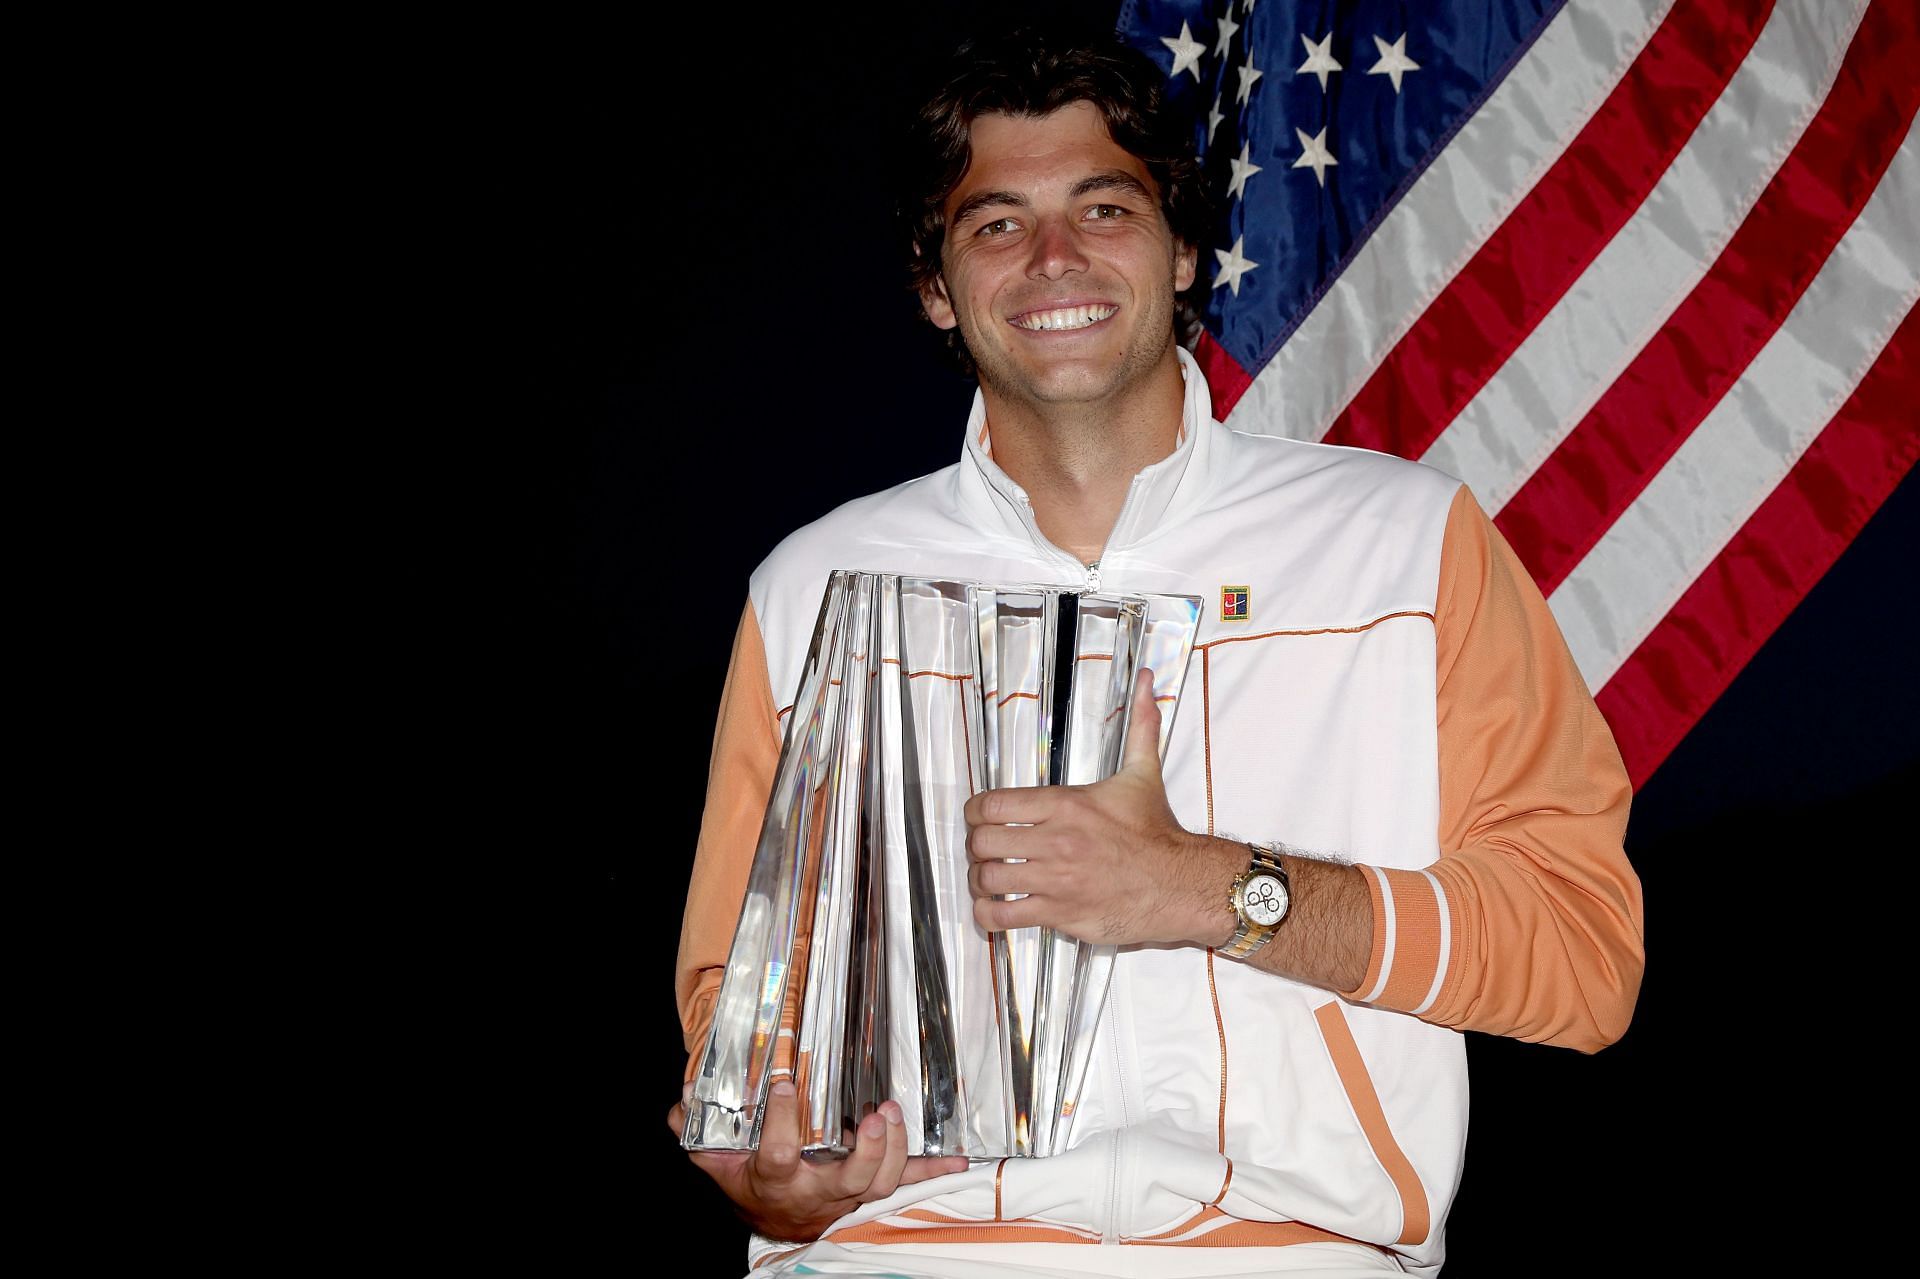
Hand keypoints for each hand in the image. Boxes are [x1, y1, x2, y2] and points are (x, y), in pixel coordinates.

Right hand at [667, 1080, 969, 1242]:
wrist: (773, 1219)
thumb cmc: (747, 1179)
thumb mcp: (714, 1155)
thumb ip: (696, 1127)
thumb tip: (683, 1098)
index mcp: (776, 1178)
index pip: (780, 1154)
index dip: (783, 1121)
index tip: (783, 1083)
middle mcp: (817, 1192)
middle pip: (848, 1180)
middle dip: (867, 1151)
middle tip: (874, 1114)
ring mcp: (847, 1195)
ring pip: (878, 1184)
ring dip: (895, 1152)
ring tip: (893, 1114)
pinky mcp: (869, 1190)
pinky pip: (905, 1183)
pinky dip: (932, 1171)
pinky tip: (960, 1160)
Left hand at [964, 667, 1235, 946]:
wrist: (1182, 883)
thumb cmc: (1158, 833)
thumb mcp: (1144, 774)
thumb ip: (1139, 727)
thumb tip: (1148, 683)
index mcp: (1066, 805)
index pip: (992, 805)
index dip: (976, 812)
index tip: (981, 818)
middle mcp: (1057, 842)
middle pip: (982, 842)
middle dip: (976, 846)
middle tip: (984, 849)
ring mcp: (1057, 881)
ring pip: (988, 880)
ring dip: (981, 880)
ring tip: (989, 878)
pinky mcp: (1061, 914)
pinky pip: (1004, 918)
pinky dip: (990, 915)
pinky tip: (994, 909)